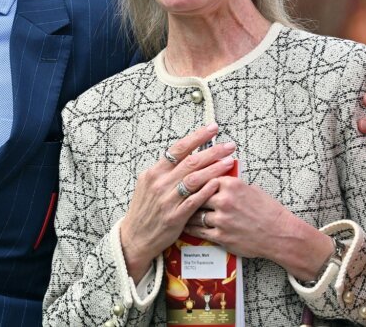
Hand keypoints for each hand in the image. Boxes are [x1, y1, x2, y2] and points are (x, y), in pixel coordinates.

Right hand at [119, 123, 235, 280]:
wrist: (135, 237)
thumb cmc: (145, 210)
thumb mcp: (148, 186)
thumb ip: (164, 172)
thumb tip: (184, 158)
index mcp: (153, 173)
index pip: (177, 149)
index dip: (197, 137)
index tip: (213, 128)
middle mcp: (159, 183)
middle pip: (190, 161)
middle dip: (212, 151)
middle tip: (229, 144)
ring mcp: (167, 199)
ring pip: (194, 179)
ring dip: (214, 168)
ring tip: (230, 161)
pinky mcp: (175, 216)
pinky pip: (194, 200)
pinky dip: (207, 190)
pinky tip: (219, 183)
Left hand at [184, 177, 331, 280]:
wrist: (281, 234)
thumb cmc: (268, 210)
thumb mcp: (250, 188)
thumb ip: (229, 182)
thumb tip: (214, 174)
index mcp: (231, 184)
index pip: (203, 177)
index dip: (193, 180)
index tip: (183, 179)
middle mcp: (224, 201)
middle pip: (195, 195)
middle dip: (186, 196)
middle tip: (175, 195)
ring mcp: (222, 219)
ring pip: (194, 213)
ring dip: (185, 212)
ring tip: (177, 211)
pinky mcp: (221, 236)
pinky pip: (198, 230)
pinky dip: (189, 228)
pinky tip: (184, 225)